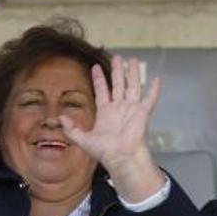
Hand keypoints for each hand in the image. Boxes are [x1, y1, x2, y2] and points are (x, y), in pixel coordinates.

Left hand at [60, 55, 165, 202]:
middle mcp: (119, 108)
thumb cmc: (105, 151)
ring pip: (132, 86)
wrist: (121, 158)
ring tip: (132, 60)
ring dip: (132, 73)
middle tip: (117, 58)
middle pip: (118, 84)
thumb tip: (60, 118)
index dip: (99, 79)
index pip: (102, 90)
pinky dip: (154, 90)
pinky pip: (149, 99)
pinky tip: (156, 79)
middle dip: (117, 71)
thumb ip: (71, 129)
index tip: (96, 67)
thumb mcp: (83, 139)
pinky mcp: (142, 113)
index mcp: (106, 112)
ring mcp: (131, 109)